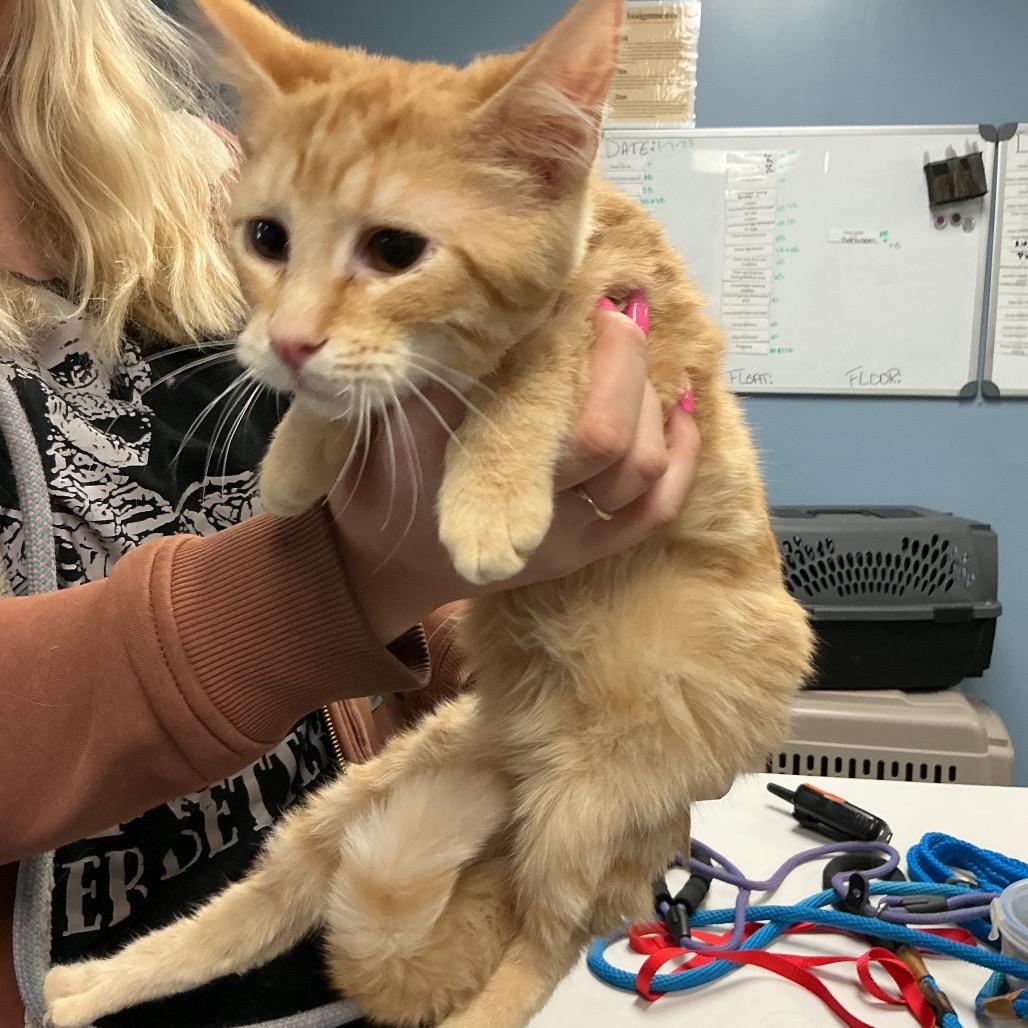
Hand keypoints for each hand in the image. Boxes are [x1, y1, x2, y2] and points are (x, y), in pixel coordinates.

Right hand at [331, 294, 699, 643]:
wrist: (393, 559)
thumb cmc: (391, 474)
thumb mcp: (398, 414)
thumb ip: (445, 365)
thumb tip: (508, 295)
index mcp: (479, 478)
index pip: (551, 415)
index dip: (590, 356)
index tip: (590, 302)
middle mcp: (532, 518)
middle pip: (610, 440)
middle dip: (625, 364)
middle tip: (618, 313)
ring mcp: (568, 543)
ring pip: (642, 471)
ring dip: (652, 400)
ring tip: (639, 348)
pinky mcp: (590, 554)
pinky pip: (656, 511)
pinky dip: (682, 456)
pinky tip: (681, 407)